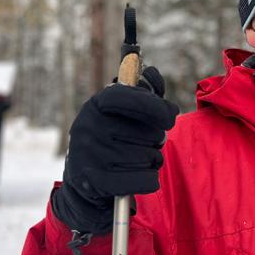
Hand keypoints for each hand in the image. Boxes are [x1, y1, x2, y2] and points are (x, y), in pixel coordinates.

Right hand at [51, 66, 179, 233]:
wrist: (84, 178)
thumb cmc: (114, 137)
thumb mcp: (125, 111)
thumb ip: (145, 91)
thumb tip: (152, 73)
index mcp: (97, 104)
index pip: (128, 98)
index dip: (155, 107)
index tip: (170, 118)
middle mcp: (90, 127)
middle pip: (148, 133)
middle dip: (156, 140)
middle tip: (145, 143)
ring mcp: (91, 154)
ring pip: (149, 157)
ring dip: (153, 160)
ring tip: (140, 158)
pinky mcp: (96, 181)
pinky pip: (145, 180)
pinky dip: (150, 179)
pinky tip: (141, 175)